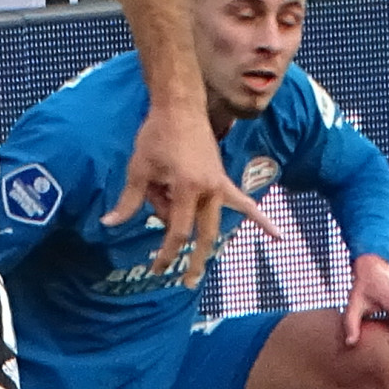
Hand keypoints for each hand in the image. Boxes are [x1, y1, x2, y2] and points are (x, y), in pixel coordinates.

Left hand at [107, 86, 273, 285]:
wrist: (180, 106)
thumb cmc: (156, 135)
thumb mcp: (139, 169)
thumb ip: (129, 201)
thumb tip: (109, 224)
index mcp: (186, 187)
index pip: (178, 231)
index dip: (167, 252)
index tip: (157, 267)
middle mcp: (208, 189)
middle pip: (201, 233)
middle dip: (193, 259)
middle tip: (184, 282)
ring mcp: (219, 184)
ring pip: (214, 221)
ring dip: (207, 243)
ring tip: (200, 269)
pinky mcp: (223, 179)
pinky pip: (244, 202)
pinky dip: (260, 219)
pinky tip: (278, 236)